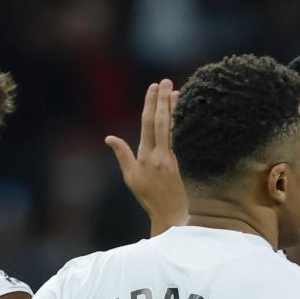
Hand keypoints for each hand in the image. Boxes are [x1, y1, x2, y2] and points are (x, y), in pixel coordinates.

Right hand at [106, 79, 186, 234]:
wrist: (171, 216)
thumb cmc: (150, 197)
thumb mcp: (131, 177)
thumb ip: (122, 155)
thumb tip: (109, 138)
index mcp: (145, 157)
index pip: (147, 124)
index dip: (150, 103)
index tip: (153, 86)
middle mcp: (159, 156)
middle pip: (161, 122)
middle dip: (163, 100)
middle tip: (166, 81)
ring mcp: (174, 161)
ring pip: (175, 130)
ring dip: (176, 109)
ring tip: (178, 91)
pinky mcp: (186, 165)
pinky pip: (185, 141)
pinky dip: (186, 126)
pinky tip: (190, 113)